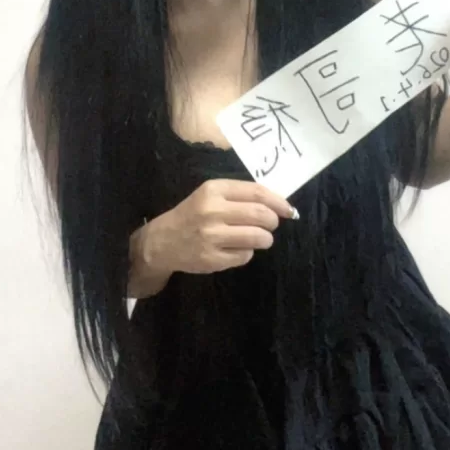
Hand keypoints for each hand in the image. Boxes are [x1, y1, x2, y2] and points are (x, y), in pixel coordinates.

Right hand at [136, 179, 298, 281]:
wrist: (161, 242)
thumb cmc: (192, 214)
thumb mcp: (210, 195)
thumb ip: (239, 195)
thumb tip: (278, 203)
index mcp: (213, 190)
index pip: (257, 193)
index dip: (278, 202)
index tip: (288, 209)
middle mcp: (212, 211)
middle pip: (261, 215)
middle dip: (273, 221)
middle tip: (271, 225)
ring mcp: (211, 236)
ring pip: (257, 237)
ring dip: (265, 239)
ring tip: (260, 238)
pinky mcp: (212, 259)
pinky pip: (245, 256)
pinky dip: (247, 253)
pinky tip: (236, 249)